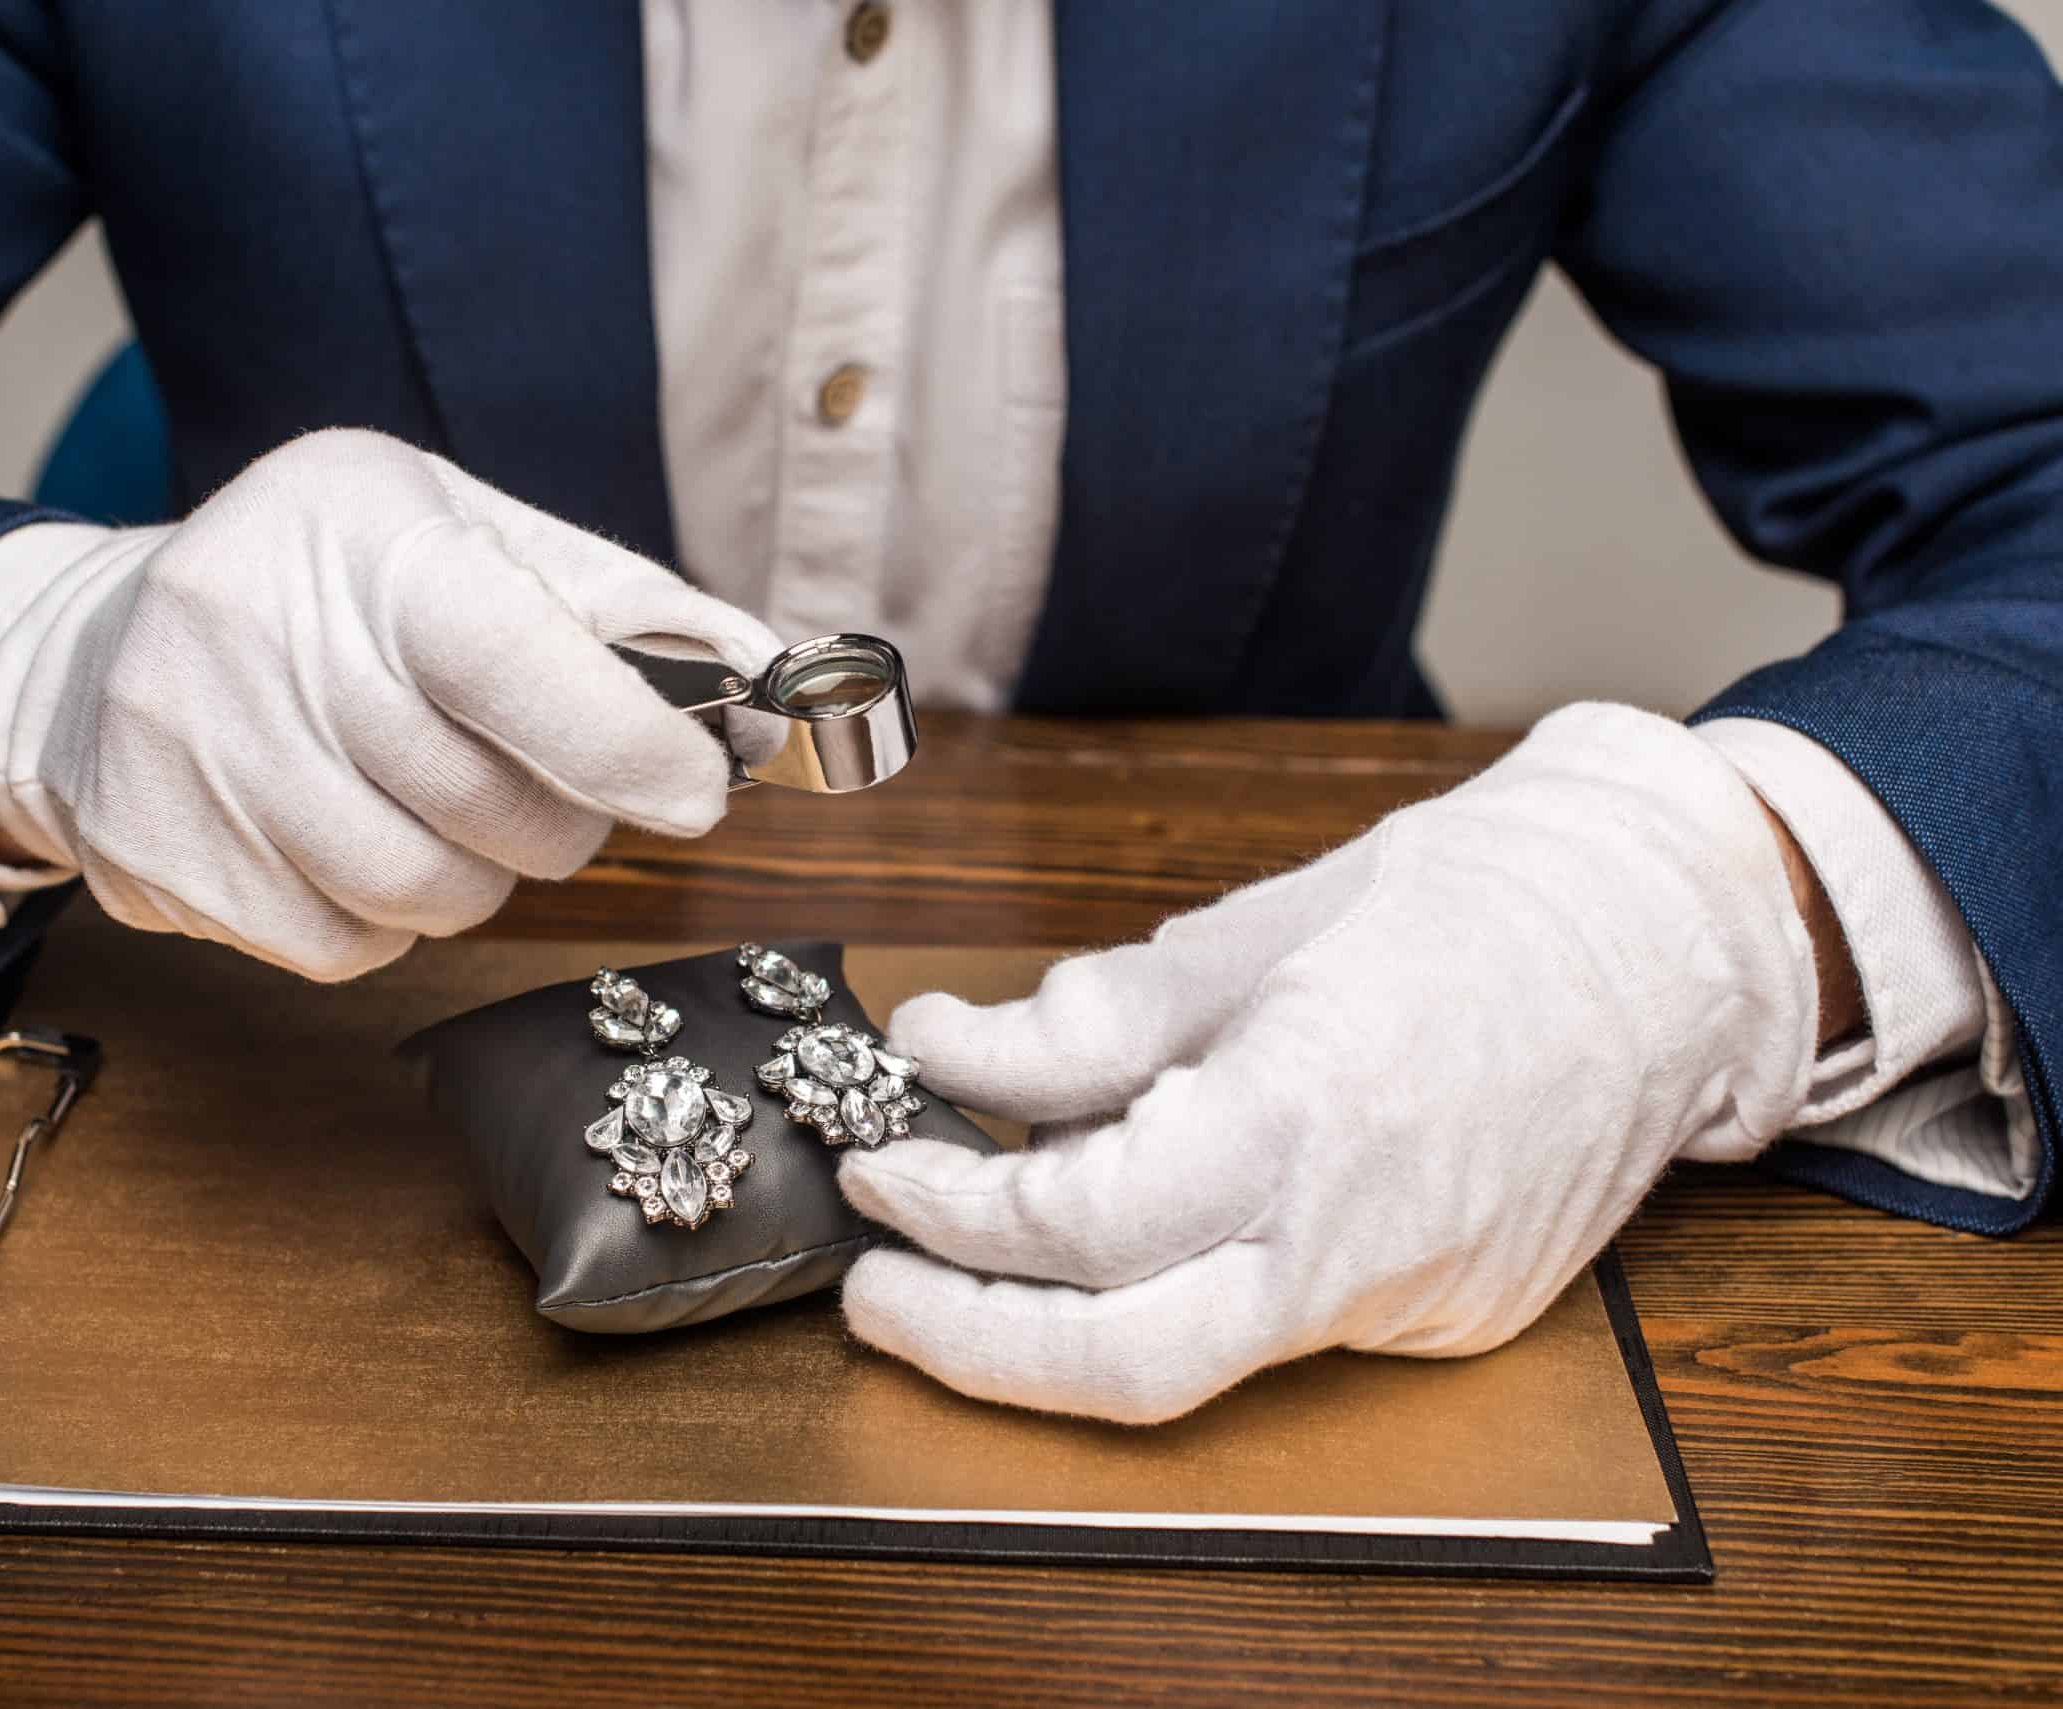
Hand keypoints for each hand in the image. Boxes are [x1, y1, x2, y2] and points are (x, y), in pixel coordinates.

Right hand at [0, 430, 780, 978]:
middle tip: (550, 781)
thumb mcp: (463, 533)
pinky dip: (387, 917)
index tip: (694, 789)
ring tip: (441, 804)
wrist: (84, 649)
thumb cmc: (324, 584)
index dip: (623, 742)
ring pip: (426, 894)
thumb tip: (767, 679)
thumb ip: (619, 605)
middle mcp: (259, 644)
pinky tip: (353, 838)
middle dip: (562, 816)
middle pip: (486, 805)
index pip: (509, 658)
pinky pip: (350, 946)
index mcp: (362, 540)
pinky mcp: (165, 867)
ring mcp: (198, 764)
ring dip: (478, 873)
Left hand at [838, 704, 1824, 1422]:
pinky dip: (1172, 1295)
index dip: (953, 1206)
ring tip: (970, 1264)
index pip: (1079, 1219)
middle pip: (1124, 1367)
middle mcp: (1364, 1239)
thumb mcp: (1253, 931)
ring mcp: (1414, 1298)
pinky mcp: (1442, 1318)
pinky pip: (1272, 1331)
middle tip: (876, 1287)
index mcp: (1310, 1114)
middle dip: (969, 1344)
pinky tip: (1123, 1235)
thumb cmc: (1474, 901)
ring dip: (1055, 1336)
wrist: (1668, 937)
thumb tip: (954, 1054)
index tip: (885, 1157)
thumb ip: (1093, 1019)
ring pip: (1196, 1368)